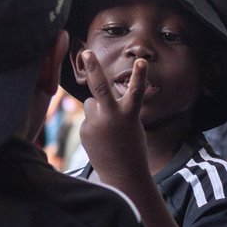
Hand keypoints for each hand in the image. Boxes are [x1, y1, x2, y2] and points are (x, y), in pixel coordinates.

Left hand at [78, 52, 150, 185]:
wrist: (122, 174)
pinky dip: (93, 125)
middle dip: (93, 67)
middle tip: (86, 52)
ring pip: (91, 104)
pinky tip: (101, 140)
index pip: (136, 91)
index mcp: (129, 115)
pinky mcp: (84, 131)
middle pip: (99, 87)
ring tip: (107, 129)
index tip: (142, 61)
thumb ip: (115, 109)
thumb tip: (93, 99)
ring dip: (97, 110)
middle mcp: (111, 117)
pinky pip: (87, 119)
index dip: (140, 75)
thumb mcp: (131, 125)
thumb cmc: (132, 147)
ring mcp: (95, 124)